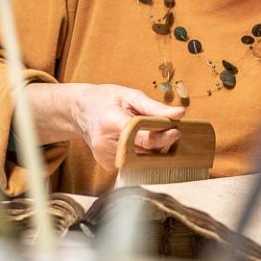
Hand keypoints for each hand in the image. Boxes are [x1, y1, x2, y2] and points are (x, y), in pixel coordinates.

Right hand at [70, 84, 184, 170]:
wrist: (80, 111)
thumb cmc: (106, 99)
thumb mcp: (130, 95)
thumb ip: (155, 107)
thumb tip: (179, 113)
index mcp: (111, 122)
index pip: (141, 136)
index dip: (161, 136)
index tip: (176, 130)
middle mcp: (105, 143)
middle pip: (143, 151)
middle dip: (160, 143)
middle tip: (169, 131)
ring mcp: (105, 157)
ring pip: (141, 160)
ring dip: (153, 150)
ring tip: (152, 134)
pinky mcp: (107, 165)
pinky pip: (133, 163)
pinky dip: (142, 154)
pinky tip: (139, 142)